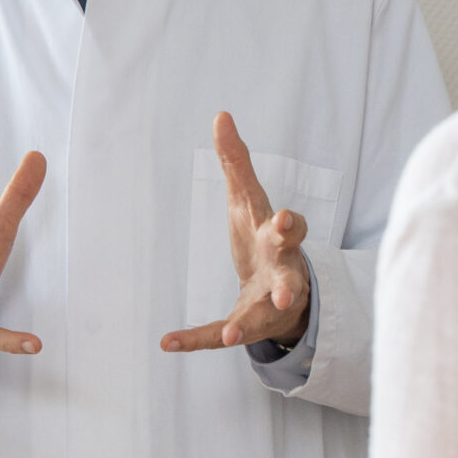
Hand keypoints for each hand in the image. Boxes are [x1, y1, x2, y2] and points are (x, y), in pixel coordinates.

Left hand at [160, 114, 312, 353]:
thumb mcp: (249, 199)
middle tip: (287, 292)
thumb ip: (236, 161)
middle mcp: (281, 271)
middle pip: (288, 275)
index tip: (284, 219)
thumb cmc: (263, 237)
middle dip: (287, 280)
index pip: (290, 228)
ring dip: (250, 322)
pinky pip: (219, 335)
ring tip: (236, 331)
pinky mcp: (246, 324)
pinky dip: (195, 340)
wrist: (285, 296)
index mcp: (279, 237)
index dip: (290, 224)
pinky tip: (168, 342)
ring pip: (262, 314)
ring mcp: (266, 303)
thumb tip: (221, 115)